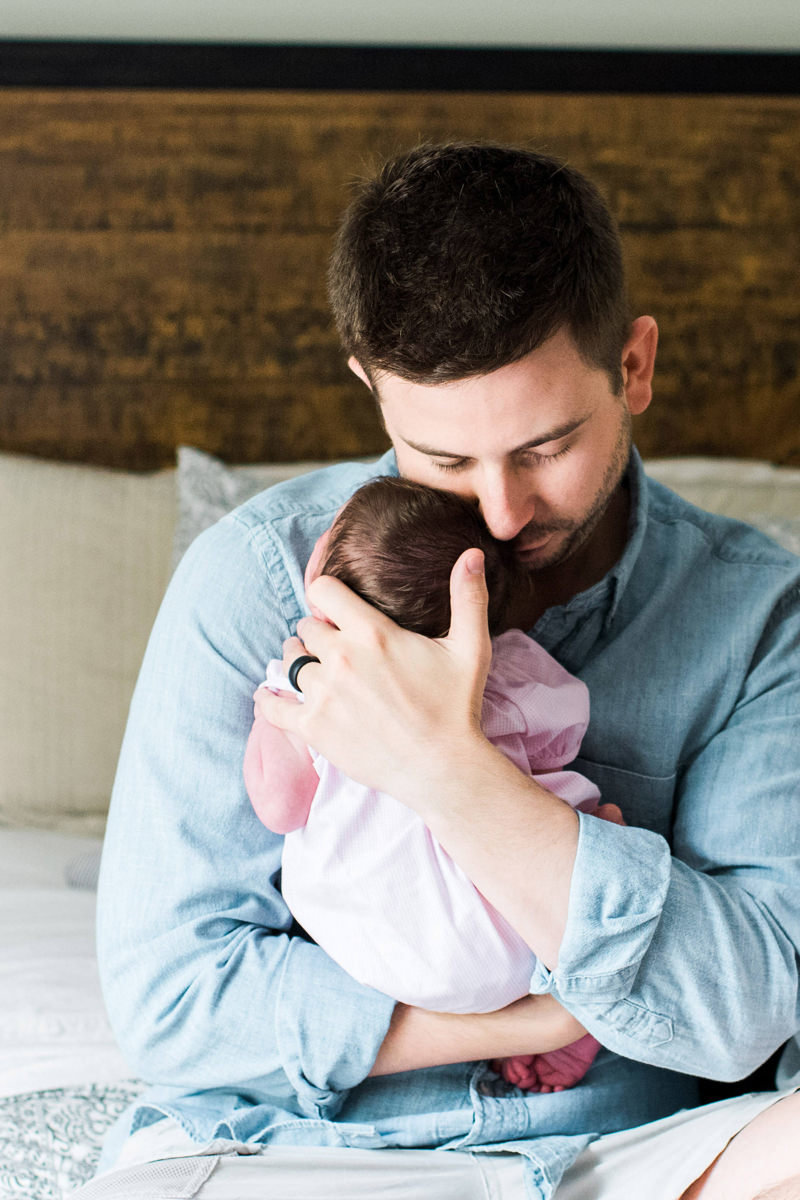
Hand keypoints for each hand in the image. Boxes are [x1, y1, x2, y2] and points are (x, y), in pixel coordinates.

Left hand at [255, 548, 492, 807]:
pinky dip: (269, 699)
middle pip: (305, 628)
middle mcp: (341, 658)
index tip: (334, 607)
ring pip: (291, 663)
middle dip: (317, 633)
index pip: (323, 591)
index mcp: (372, 633)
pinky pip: (272, 706)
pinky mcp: (313, 728)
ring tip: (313, 670)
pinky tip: (270, 695)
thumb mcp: (470, 648)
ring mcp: (323, 694)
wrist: (444, 769)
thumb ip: (468, 597)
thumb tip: (472, 553)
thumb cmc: (457, 708)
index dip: (327, 595)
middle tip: (331, 645)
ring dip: (300, 663)